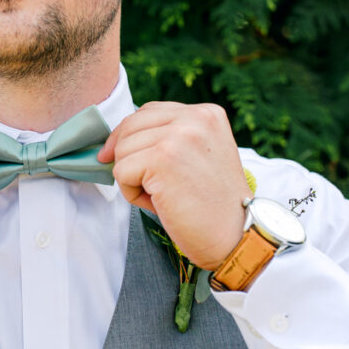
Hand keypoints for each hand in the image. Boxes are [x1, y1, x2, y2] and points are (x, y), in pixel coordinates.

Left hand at [98, 102, 251, 270]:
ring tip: (162, 195)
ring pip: (122, 149)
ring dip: (131, 178)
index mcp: (206, 114)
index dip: (130, 135)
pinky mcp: (162, 158)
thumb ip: (168, 138)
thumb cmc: (212, 204)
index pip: (148, 111)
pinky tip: (158, 203)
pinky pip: (121, 171)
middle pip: (130, 126)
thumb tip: (113, 143)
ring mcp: (179, 136)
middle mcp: (195, 118)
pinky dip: (131, 193)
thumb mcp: (198, 156)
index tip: (121, 157)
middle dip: (126, 157)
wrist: (235, 236)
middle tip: (145, 185)